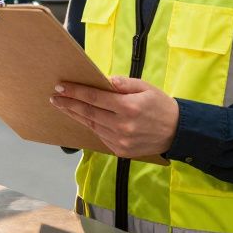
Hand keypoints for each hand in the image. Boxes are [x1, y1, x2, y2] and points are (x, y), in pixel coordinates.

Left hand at [50, 77, 179, 157]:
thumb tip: (106, 81)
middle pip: (88, 113)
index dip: (76, 92)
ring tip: (63, 106)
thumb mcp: (145, 87)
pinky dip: (90, 126)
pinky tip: (82, 118)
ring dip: (75, 115)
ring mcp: (121, 141)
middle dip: (69, 104)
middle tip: (55, 97)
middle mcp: (122, 126)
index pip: (94, 98)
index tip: (61, 87)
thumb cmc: (161, 105)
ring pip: (91, 126)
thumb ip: (124, 83)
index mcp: (128, 107)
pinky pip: (100, 136)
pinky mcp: (121, 151)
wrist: (177, 132)